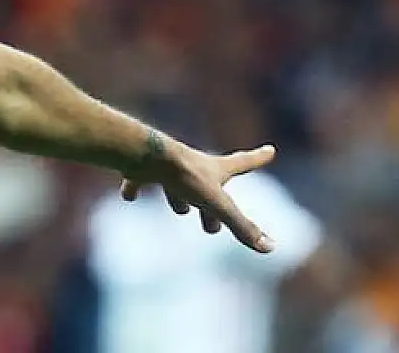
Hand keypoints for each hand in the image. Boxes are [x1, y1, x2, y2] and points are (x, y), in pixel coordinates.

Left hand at [120, 135, 277, 253]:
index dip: (257, 159)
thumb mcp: (217, 204)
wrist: (146, 155)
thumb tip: (270, 248)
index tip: (269, 150)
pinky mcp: (141, 168)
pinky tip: (128, 195)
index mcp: (214, 170)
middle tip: (214, 223)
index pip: (242, 164)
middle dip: (215, 202)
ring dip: (179, 196)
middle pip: (208, 185)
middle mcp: (191, 165)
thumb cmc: (184, 176)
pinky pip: (138, 179)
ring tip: (181, 210)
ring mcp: (165, 166)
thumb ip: (241, 226)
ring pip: (175, 183)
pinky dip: (134, 186)